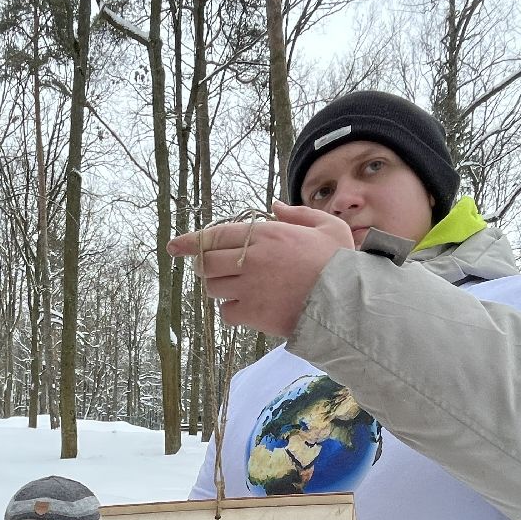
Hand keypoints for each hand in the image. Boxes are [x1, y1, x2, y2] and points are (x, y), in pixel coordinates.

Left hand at [168, 201, 353, 337]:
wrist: (346, 304)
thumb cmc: (339, 263)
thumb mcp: (326, 226)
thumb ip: (297, 214)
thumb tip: (273, 205)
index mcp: (265, 234)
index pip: (215, 235)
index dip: (190, 241)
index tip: (173, 246)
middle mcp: (250, 260)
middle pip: (206, 263)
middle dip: (207, 266)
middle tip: (220, 270)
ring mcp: (249, 288)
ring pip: (213, 288)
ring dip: (221, 288)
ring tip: (242, 288)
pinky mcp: (252, 313)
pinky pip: (226, 313)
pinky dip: (232, 311)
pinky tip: (249, 308)